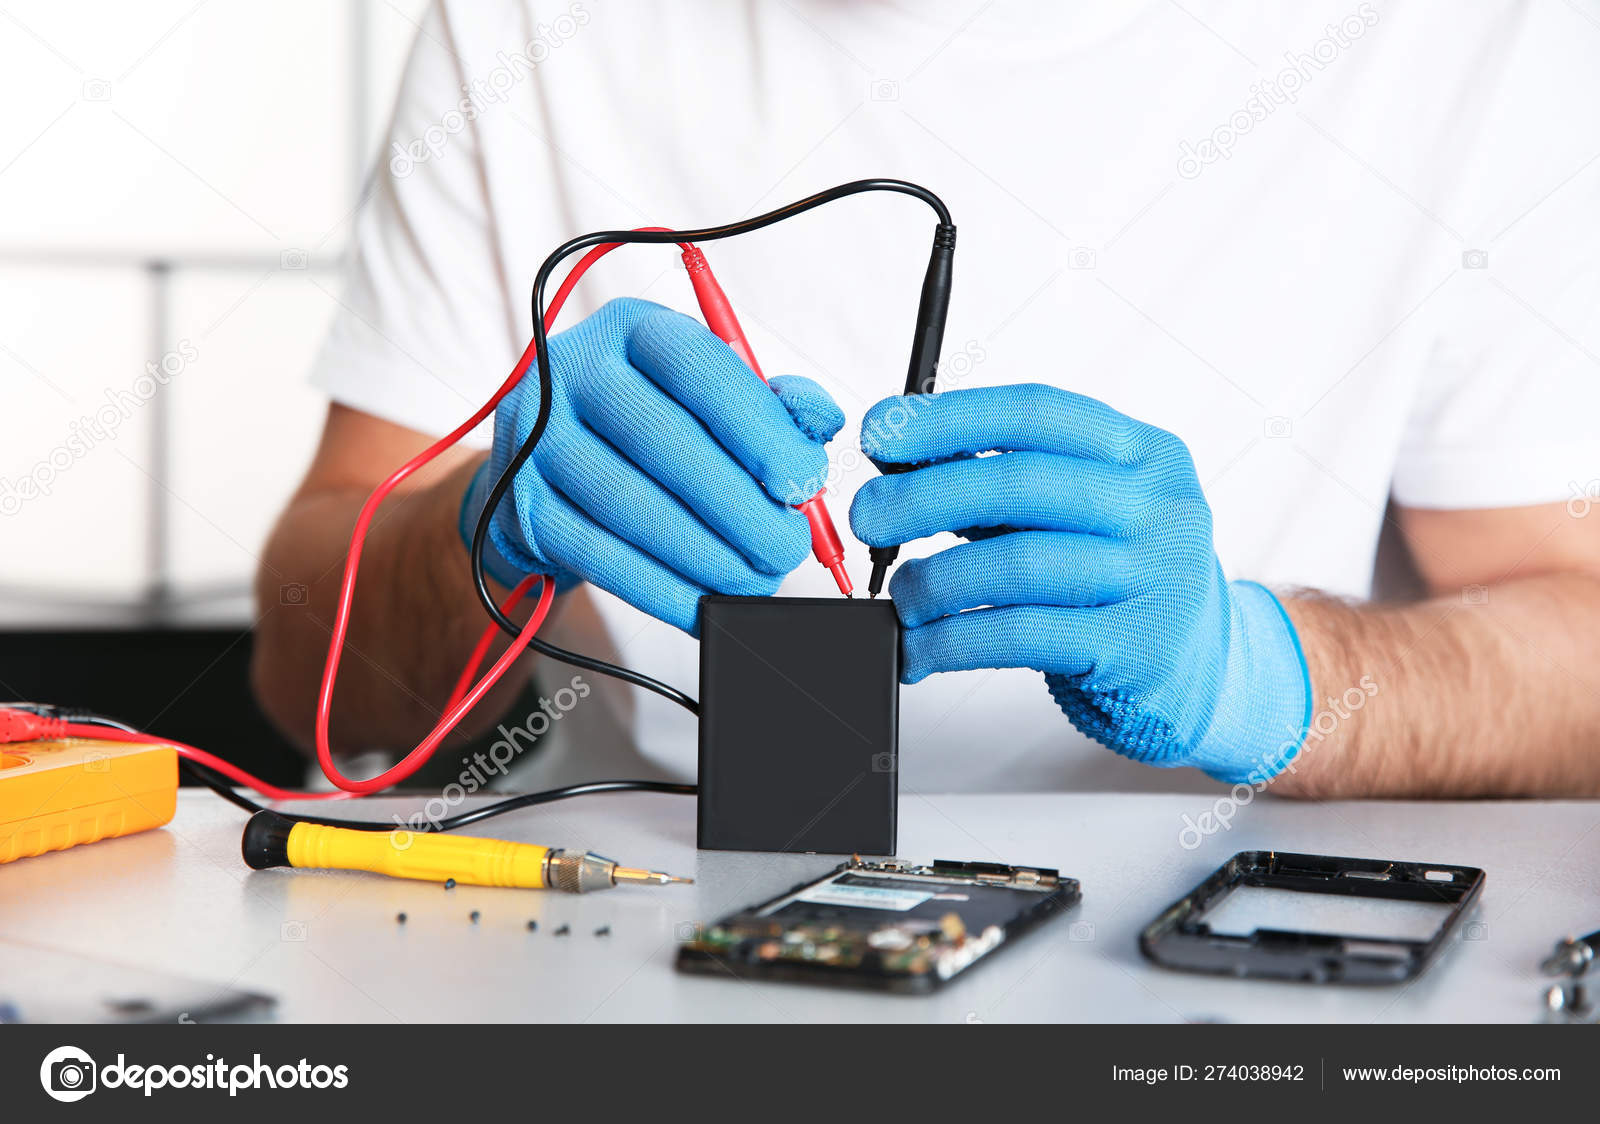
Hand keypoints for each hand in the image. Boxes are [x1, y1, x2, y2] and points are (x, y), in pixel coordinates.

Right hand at [465, 297, 843, 632]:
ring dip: (706, 556)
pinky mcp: (522, 508)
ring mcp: (535, 440)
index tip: (803, 480)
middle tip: (787, 546)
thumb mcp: (707, 394)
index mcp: (631, 328)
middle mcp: (572, 372)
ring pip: (632, 507)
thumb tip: (820, 426)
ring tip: (756, 579)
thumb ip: (771, 404)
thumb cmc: (650, 424)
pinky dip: (662, 591)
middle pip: (665, 443)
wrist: (546, 464)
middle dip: (740, 507)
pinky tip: (705, 606)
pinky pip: (601, 558)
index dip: (759, 429)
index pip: (699, 368)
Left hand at [849, 384, 1309, 782]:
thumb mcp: (1081, 511)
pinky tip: (920, 647)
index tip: (878, 432)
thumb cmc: (1117, 576)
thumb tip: (896, 463)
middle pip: (1019, 483)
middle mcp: (1157, 506)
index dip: (947, 417)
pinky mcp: (1132, 649)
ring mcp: (1152, 578)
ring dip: (933, 581)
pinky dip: (952, 640)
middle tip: (868, 517)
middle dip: (922, 496)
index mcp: (1142, 451)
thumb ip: (1005, 483)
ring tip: (901, 597)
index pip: (1034, 413)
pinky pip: (1019, 635)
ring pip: (1014, 565)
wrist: (1204, 669)